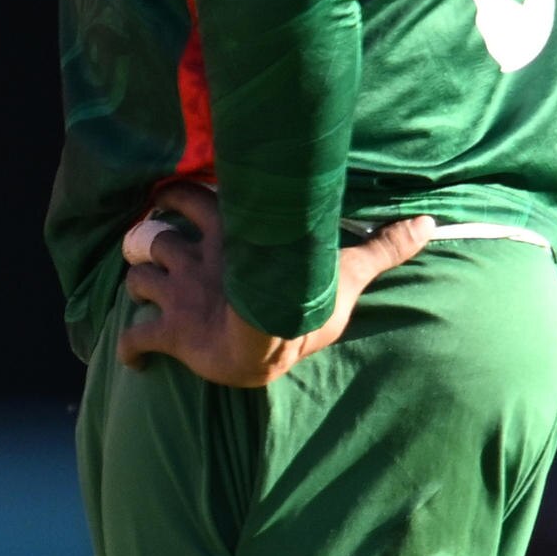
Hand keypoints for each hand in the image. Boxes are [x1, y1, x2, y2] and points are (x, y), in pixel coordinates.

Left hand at [119, 186, 431, 387]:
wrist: (268, 340)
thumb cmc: (306, 303)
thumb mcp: (347, 271)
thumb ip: (381, 247)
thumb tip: (429, 223)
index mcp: (229, 235)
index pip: (188, 196)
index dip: (175, 196)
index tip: (171, 198)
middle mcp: (195, 258)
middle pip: (151, 236)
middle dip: (143, 240)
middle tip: (148, 247)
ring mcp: (177, 295)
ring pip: (136, 279)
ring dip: (136, 285)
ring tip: (143, 293)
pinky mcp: (169, 333)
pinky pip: (133, 339)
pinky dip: (127, 349)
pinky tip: (132, 359)